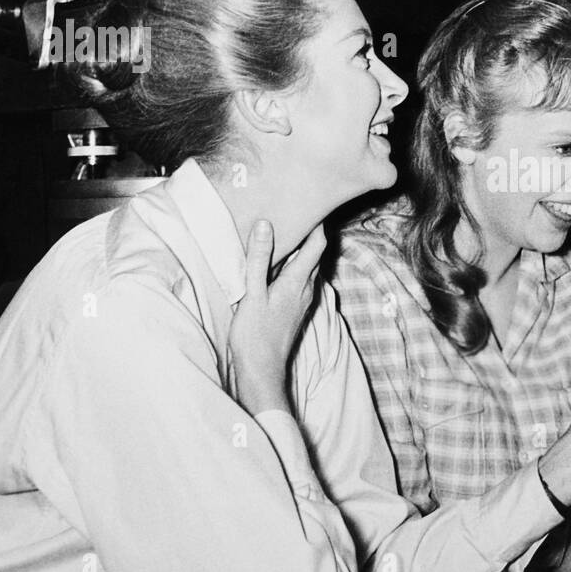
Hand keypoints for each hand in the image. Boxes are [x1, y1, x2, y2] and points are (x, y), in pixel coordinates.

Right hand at [229, 221, 328, 415]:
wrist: (261, 372)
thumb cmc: (255, 336)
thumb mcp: (252, 294)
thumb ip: (259, 259)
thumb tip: (266, 225)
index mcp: (298, 281)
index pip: (318, 244)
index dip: (319, 221)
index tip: (314, 199)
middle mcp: (307, 289)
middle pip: (315, 253)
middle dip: (310, 231)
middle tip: (298, 209)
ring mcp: (302, 300)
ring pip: (307, 266)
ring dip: (300, 249)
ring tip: (286, 230)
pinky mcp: (294, 308)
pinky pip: (299, 278)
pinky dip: (292, 264)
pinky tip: (278, 263)